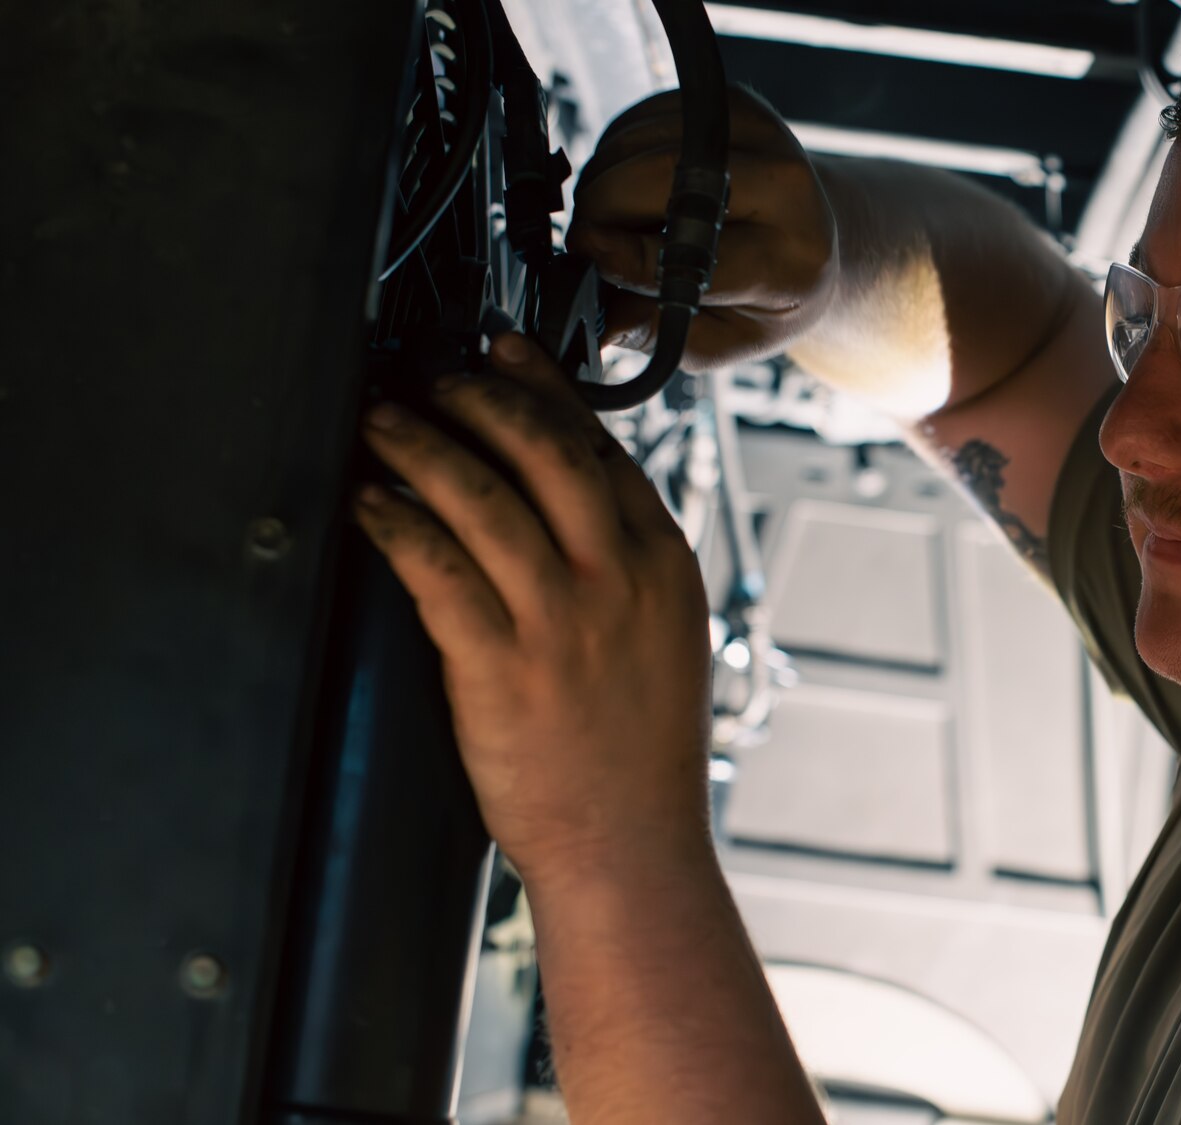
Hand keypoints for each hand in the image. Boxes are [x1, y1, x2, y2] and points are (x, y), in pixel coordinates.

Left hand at [352, 333, 713, 877]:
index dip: (545, 388)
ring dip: (422, 446)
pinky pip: (436, 568)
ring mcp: (562, 622)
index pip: (603, 448)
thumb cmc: (640, 754)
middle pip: (545, 450)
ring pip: (484, 497)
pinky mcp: (502, 667)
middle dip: (480, 397)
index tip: (505, 353)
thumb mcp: (665, 639)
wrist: (631, 847)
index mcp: (663, 566)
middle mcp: (617, 580)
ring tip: (383, 424)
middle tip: (435, 379)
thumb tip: (572, 502)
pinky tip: (368, 504)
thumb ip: (628, 566)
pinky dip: (394, 523)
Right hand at [569, 85, 837, 370]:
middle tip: (584, 241)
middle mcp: (787, 185)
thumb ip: (664, 333)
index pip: (696, 250)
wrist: (813, 239)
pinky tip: (631, 190)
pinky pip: (642, 120)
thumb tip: (602, 321)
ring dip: (601, 181)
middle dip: (601, 208)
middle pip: (659, 176)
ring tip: (610, 222)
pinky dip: (617, 155)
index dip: (629, 255)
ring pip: (640, 142)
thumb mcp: (723, 338)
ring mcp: (761, 133)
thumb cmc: (765, 298)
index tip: (586, 256)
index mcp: (793, 259)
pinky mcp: (731, 101)